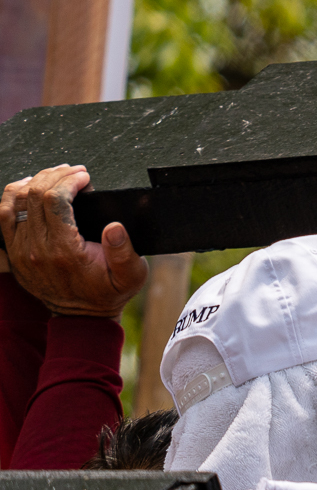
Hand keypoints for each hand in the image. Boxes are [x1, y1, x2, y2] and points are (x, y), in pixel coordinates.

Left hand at [0, 165, 150, 315]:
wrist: (82, 316)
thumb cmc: (108, 292)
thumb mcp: (131, 275)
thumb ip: (124, 251)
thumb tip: (115, 227)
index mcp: (65, 250)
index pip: (55, 200)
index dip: (70, 180)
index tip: (85, 176)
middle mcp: (37, 249)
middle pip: (34, 195)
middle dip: (55, 175)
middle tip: (74, 172)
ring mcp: (21, 251)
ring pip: (13, 202)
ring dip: (33, 182)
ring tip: (53, 176)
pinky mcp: (14, 252)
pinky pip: (3, 216)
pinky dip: (13, 197)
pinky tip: (30, 189)